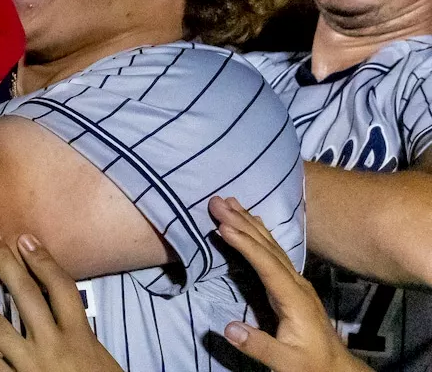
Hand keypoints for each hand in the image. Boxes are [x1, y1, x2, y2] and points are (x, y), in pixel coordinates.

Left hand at [0, 229, 122, 371]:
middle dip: (5, 264)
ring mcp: (31, 367)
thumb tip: (59, 308)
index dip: (43, 261)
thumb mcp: (101, 361)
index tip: (25, 238)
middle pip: (27, 296)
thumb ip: (80, 335)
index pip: (61, 289)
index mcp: (80, 337)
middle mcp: (54, 346)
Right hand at [209, 197, 366, 371]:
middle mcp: (296, 283)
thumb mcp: (287, 363)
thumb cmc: (312, 365)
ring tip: (231, 202)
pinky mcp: (292, 284)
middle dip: (242, 222)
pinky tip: (255, 222)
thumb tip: (227, 327)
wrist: (337, 369)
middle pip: (267, 246)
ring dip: (249, 222)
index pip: (267, 264)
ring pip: (271, 245)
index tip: (222, 225)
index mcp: (294, 298)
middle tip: (218, 202)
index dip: (245, 244)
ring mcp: (296, 282)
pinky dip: (260, 233)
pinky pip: (273, 251)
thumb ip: (259, 345)